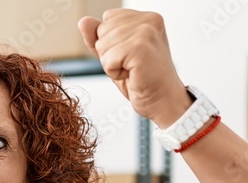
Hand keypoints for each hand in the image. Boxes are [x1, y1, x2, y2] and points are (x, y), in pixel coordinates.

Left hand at [78, 9, 192, 128]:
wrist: (163, 100)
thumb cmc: (142, 79)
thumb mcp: (114, 55)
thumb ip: (98, 37)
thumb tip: (84, 22)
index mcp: (146, 17)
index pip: (108, 18)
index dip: (110, 42)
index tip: (129, 55)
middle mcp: (148, 20)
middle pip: (102, 31)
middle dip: (109, 53)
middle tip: (131, 65)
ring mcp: (146, 32)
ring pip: (102, 45)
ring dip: (111, 64)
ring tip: (132, 70)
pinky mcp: (140, 48)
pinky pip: (107, 59)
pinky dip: (114, 73)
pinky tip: (131, 75)